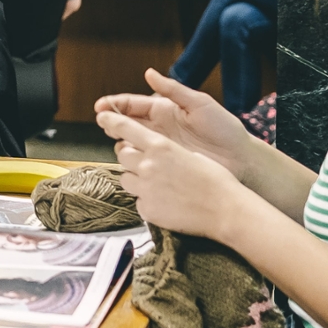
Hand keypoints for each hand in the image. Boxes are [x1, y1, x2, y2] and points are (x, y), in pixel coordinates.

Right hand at [94, 68, 253, 177]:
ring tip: (118, 141)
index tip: (100, 108)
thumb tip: (148, 73)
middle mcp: (157, 128)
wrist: (240, 159)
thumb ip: (173, 90)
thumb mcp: (200, 103)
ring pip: (128, 144)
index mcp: (163, 110)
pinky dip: (132, 161)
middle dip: (110, 122)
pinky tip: (130, 160)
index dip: (113, 105)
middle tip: (104, 123)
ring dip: (119, 141)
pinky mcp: (163, 165)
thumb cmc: (224, 128)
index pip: (131, 104)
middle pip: (124, 123)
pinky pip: (141, 162)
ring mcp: (159, 147)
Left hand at [98, 112, 251, 239]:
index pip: (125, 128)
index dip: (111, 121)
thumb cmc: (217, 180)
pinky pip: (138, 201)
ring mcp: (145, 188)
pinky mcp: (147, 209)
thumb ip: (168, 152)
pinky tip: (165, 202)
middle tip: (145, 163)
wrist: (226, 210)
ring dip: (136, 179)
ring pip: (126, 179)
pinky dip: (147, 200)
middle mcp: (148, 165)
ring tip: (158, 185)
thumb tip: (157, 152)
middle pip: (122, 155)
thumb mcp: (191, 155)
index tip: (102, 117)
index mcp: (160, 146)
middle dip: (130, 157)